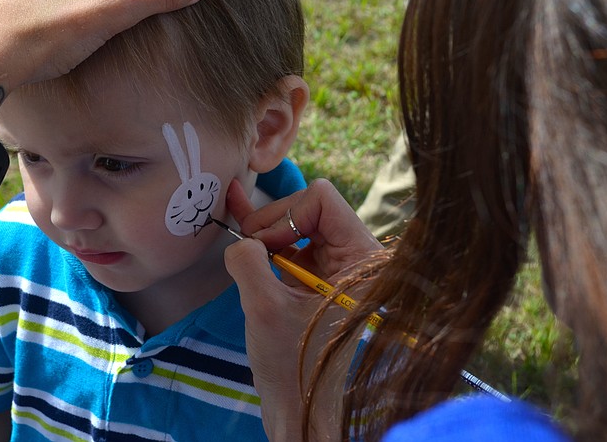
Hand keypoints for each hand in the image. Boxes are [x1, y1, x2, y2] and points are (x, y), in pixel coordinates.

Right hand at [223, 178, 382, 439]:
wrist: (301, 409)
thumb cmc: (292, 366)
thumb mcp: (264, 308)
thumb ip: (249, 260)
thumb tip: (242, 237)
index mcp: (364, 261)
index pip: (322, 198)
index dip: (284, 216)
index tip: (262, 248)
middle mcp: (360, 259)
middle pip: (309, 208)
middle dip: (273, 224)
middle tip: (247, 248)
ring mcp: (341, 269)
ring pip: (299, 224)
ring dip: (268, 236)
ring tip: (245, 253)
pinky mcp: (323, 280)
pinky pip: (294, 245)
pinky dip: (268, 241)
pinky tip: (242, 229)